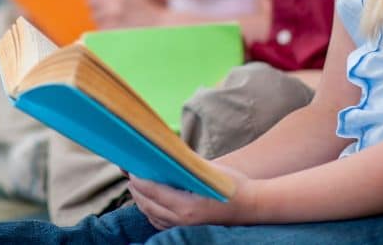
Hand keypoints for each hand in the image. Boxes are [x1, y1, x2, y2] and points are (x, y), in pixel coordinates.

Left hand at [87, 0, 161, 27]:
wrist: (160, 29)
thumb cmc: (142, 11)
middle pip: (90, 1)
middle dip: (98, 6)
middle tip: (112, 10)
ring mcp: (113, 16)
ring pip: (94, 16)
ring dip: (102, 19)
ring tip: (118, 21)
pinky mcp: (111, 31)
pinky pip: (99, 28)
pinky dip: (106, 29)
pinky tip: (119, 29)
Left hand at [127, 166, 254, 229]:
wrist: (253, 207)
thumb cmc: (233, 185)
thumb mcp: (208, 170)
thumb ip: (185, 164)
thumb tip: (166, 153)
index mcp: (187, 206)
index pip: (153, 192)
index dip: (139, 181)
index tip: (131, 170)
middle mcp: (183, 220)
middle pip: (148, 205)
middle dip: (137, 191)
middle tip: (130, 175)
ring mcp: (185, 227)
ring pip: (153, 216)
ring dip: (142, 202)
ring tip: (137, 187)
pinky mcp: (188, 229)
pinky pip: (162, 223)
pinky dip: (152, 212)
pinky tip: (150, 202)